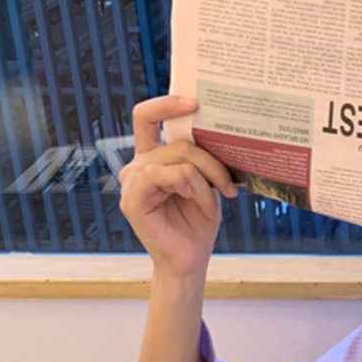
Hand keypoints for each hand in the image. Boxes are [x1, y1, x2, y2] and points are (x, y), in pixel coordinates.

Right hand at [118, 95, 238, 277]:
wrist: (191, 259)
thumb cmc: (197, 223)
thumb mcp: (206, 184)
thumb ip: (201, 158)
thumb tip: (214, 131)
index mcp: (152, 157)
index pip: (147, 117)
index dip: (166, 104)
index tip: (195, 102)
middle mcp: (138, 164)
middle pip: (179, 143)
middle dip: (211, 162)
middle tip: (229, 186)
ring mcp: (132, 181)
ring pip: (178, 160)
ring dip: (204, 181)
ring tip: (215, 201)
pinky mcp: (132, 199)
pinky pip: (162, 175)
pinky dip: (188, 187)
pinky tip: (195, 202)